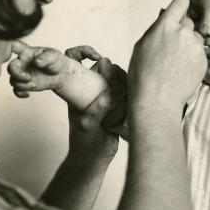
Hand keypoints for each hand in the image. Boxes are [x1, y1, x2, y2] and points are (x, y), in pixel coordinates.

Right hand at [8, 41, 68, 96]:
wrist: (62, 74)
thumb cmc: (56, 61)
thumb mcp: (54, 56)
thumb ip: (46, 58)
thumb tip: (37, 62)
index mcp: (26, 52)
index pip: (13, 47)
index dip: (7, 48)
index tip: (10, 54)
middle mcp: (22, 63)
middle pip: (11, 68)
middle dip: (17, 74)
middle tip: (28, 78)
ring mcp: (23, 74)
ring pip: (13, 80)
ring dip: (22, 85)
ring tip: (34, 84)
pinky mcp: (26, 84)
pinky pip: (16, 90)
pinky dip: (20, 93)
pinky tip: (28, 94)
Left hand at [67, 47, 127, 161]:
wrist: (94, 157)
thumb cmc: (84, 140)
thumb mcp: (90, 122)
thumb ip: (102, 104)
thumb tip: (119, 88)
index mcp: (76, 87)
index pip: (76, 59)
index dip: (84, 51)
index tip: (96, 57)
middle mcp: (90, 88)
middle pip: (104, 66)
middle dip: (113, 70)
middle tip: (118, 81)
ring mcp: (105, 96)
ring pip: (118, 78)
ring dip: (125, 82)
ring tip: (126, 94)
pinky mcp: (118, 104)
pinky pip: (127, 92)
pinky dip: (132, 93)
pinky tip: (133, 100)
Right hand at [128, 0, 205, 114]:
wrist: (157, 100)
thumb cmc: (143, 75)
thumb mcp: (142, 46)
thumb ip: (157, 28)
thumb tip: (166, 15)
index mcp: (165, 25)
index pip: (181, 2)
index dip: (181, 7)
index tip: (179, 12)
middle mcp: (183, 32)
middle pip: (188, 22)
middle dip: (182, 30)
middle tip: (172, 48)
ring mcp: (196, 47)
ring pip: (195, 38)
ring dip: (189, 45)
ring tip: (176, 63)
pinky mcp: (204, 60)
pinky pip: (200, 53)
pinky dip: (194, 59)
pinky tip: (182, 71)